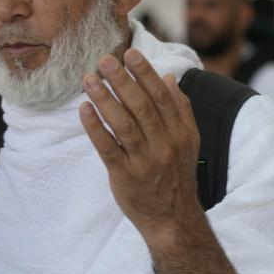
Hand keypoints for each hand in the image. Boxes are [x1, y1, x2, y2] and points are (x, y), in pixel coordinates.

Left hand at [79, 49, 200, 240]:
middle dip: (123, 80)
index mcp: (179, 133)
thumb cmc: (177, 176)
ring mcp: (144, 161)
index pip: (161, 97)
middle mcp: (164, 145)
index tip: (130, 53)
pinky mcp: (124, 176)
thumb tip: (169, 77)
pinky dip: (95, 128)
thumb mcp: (188, 142)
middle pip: (141, 106)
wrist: (172, 219)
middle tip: (105, 60)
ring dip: (105, 99)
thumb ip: (181, 109)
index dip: (145, 73)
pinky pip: (108, 148)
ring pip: (123, 124)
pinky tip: (84, 110)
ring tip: (90, 79)